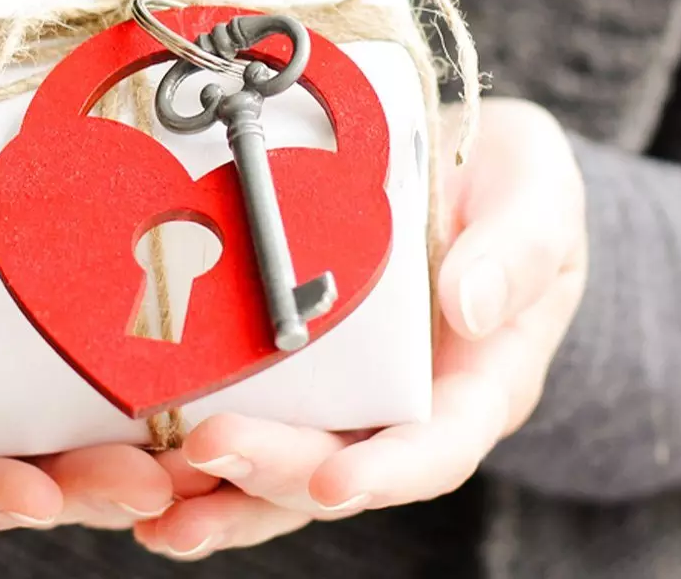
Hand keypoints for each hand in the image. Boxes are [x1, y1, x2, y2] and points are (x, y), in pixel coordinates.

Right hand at [0, 161, 174, 534]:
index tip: (31, 494)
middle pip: (24, 482)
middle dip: (88, 489)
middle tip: (150, 485)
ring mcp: (16, 411)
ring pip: (81, 456)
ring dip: (142, 468)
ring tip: (198, 467)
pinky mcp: (65, 376)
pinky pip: (112, 406)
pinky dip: (159, 417)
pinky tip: (209, 409)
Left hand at [133, 98, 588, 558]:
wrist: (469, 173)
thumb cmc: (512, 188)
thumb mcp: (539, 199)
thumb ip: (518, 250)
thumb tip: (470, 305)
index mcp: (476, 380)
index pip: (437, 446)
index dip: (388, 473)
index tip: (330, 483)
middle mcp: (406, 405)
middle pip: (339, 465)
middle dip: (272, 471)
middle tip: (206, 453)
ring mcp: (348, 393)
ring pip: (283, 467)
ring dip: (220, 493)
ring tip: (154, 507)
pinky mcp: (299, 369)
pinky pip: (253, 416)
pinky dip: (197, 450)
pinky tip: (141, 460)